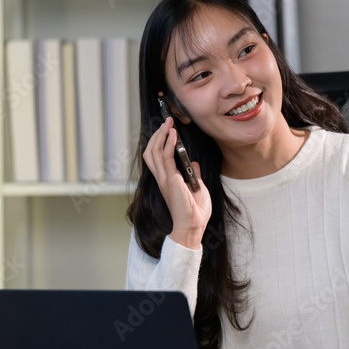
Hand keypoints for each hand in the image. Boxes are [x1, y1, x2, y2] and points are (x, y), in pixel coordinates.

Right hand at [142, 116, 211, 248]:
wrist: (193, 227)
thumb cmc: (195, 212)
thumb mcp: (197, 188)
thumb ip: (193, 174)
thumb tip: (193, 163)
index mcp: (166, 180)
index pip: (155, 156)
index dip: (158, 141)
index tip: (166, 128)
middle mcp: (162, 178)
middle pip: (151, 151)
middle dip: (157, 134)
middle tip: (167, 121)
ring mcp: (164, 179)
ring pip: (155, 152)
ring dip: (161, 135)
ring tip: (168, 123)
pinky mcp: (170, 181)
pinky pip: (166, 158)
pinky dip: (169, 144)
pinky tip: (173, 135)